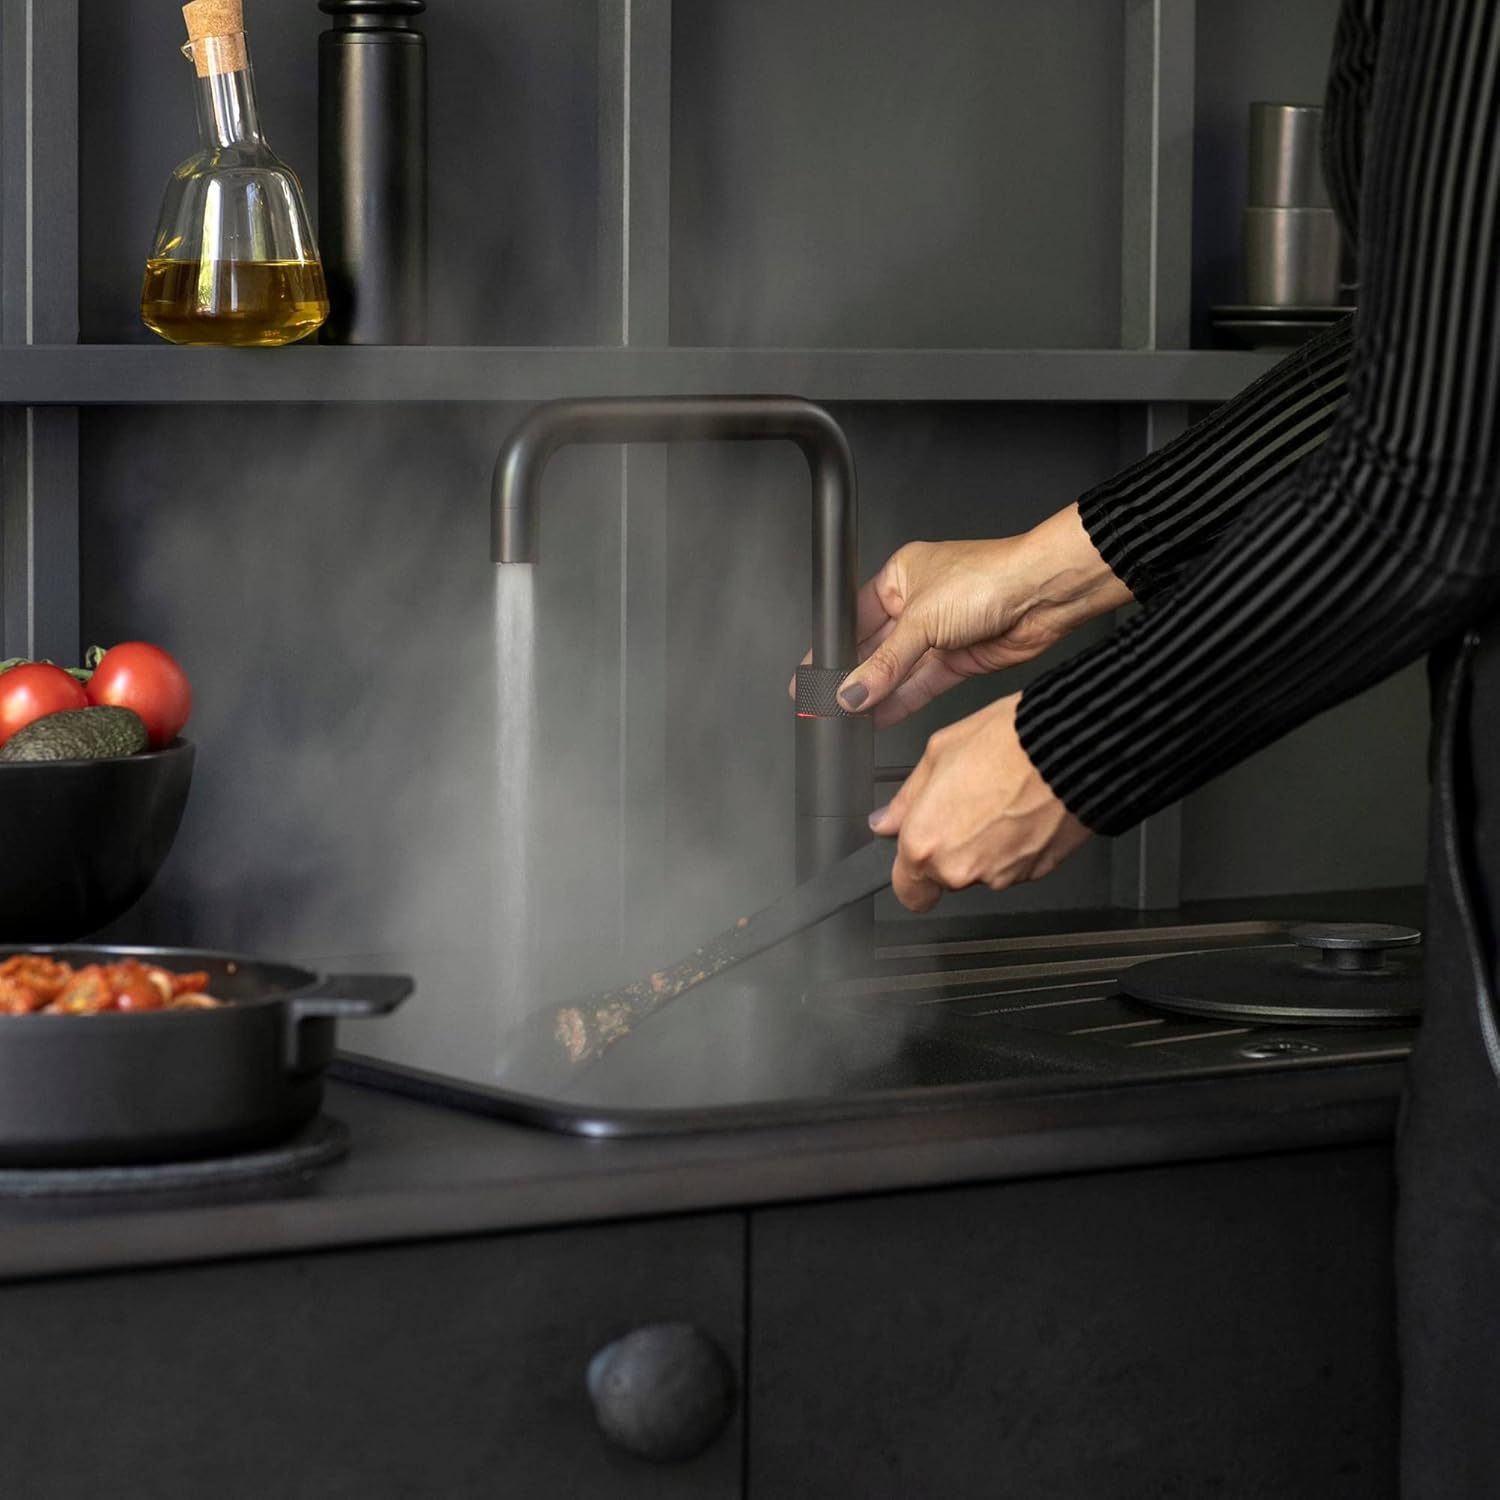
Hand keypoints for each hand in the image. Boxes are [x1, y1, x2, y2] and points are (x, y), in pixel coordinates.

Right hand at [791, 505, 1131, 728]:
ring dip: (877, 694)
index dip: (832, 647)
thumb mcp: (921, 619)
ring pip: (898, 671)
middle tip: (827, 703)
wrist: (1042, 593)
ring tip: (849, 716)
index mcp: (901, 576)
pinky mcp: (958, 660)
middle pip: (875, 648)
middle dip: (853, 677)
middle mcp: (918, 604)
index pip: (854, 618)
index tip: (813, 676)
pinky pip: (921, 685)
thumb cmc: (989, 577)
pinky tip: (880, 715)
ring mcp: (939, 634)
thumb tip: (852, 690)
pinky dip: (901, 701)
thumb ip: (884, 663)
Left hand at [872, 693, 1090, 911]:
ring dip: (986, 847)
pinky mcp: (1038, 871)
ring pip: (982, 871)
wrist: (1075, 745)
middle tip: (967, 806)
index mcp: (926, 842)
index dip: (911, 875)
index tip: (917, 856)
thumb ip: (907, 797)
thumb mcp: (939, 752)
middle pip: (946, 877)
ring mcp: (1002, 874)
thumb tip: (887, 820)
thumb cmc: (1009, 742)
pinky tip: (1021, 809)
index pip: (908, 890)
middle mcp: (961, 869)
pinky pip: (1015, 865)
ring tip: (999, 801)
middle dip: (951, 850)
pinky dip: (1015, 845)